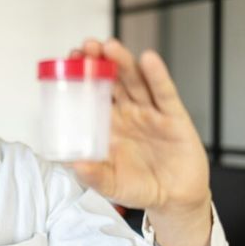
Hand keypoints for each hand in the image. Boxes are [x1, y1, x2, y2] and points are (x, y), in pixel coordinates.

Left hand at [70, 38, 211, 245]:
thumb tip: (73, 164)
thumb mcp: (111, 185)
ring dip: (123, 62)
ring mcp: (150, 112)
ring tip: (110, 47)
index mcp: (108, 124)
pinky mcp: (174, 117)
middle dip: (98, 61)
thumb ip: (93, 175)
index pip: (91, 93)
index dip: (81, 75)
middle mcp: (128, 112)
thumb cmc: (140, 187)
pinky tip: (148, 60)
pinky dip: (157, 76)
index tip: (69, 59)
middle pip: (112, 79)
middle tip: (86, 46)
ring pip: (135, 81)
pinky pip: (165, 93)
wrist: (175, 199)